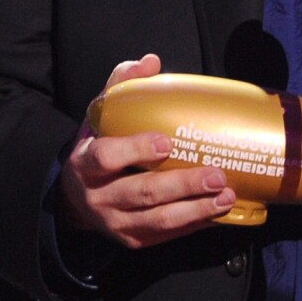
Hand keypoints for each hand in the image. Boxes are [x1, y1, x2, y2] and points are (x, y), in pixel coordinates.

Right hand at [59, 53, 235, 248]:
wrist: (75, 197)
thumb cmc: (98, 147)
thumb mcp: (101, 116)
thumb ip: (123, 86)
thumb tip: (151, 61)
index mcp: (86, 163)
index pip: (106, 158)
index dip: (136, 150)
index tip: (166, 143)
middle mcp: (99, 197)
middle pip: (143, 193)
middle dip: (182, 185)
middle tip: (216, 174)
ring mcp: (116, 222)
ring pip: (158, 220)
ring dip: (196, 209)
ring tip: (226, 196)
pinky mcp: (133, 239)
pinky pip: (166, 234)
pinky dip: (194, 224)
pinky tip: (219, 212)